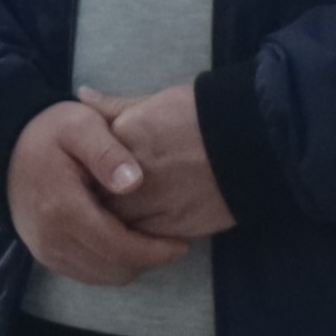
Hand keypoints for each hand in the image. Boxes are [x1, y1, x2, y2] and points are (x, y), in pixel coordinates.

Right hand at [6, 97, 185, 285]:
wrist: (3, 151)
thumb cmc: (48, 134)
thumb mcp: (80, 125)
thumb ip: (108, 151)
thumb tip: (134, 182)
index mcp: (64, 208)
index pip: (118, 247)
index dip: (154, 251)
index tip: (180, 243)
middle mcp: (52, 238)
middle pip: (114, 268)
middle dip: (147, 260)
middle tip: (170, 242)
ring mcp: (46, 251)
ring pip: (102, 276)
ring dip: (131, 264)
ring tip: (151, 241)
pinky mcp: (46, 255)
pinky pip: (87, 273)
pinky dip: (111, 264)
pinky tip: (125, 242)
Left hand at [93, 81, 239, 244]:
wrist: (253, 140)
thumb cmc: (204, 113)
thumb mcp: (156, 101)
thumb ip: (116, 106)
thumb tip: (82, 94)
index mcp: (124, 138)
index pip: (85, 165)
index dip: (84, 173)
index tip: (85, 176)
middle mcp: (133, 173)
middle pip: (95, 198)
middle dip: (94, 201)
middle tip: (94, 202)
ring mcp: (153, 202)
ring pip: (115, 225)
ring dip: (113, 224)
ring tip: (118, 220)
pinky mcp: (174, 226)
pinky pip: (142, 241)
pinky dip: (136, 240)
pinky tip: (140, 231)